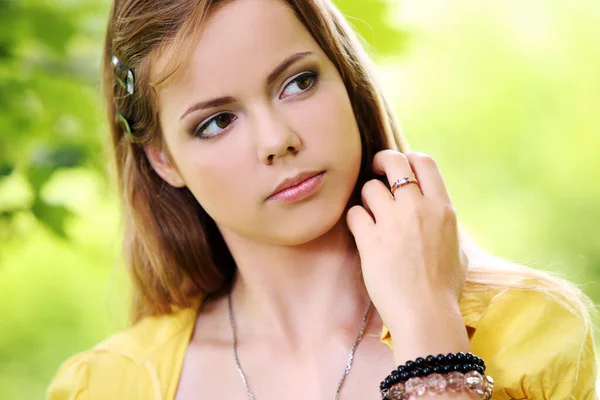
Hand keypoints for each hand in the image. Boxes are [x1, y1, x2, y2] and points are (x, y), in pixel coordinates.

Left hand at [346, 150, 467, 349]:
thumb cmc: (444, 288)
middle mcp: (418, 209)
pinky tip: (361, 231)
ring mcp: (393, 223)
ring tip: (370, 213)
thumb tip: (435, 214)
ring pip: (370, 187)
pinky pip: (354, 213)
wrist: (426, 314)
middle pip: (394, 162)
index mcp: (443, 209)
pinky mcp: (370, 240)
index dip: (409, 158)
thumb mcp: (458, 250)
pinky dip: (355, 219)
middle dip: (382, 161)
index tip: (400, 168)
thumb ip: (443, 225)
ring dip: (367, 197)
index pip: (425, 162)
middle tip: (375, 171)